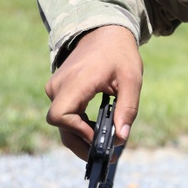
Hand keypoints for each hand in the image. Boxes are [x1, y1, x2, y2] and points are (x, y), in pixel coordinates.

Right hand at [44, 25, 142, 158]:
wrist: (104, 31)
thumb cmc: (120, 53)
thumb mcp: (131, 80)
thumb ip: (127, 109)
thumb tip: (121, 139)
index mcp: (76, 81)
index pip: (60, 116)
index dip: (78, 132)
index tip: (99, 137)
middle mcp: (59, 86)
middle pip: (60, 126)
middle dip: (81, 144)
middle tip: (106, 155)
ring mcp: (56, 88)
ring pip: (62, 123)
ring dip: (81, 137)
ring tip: (105, 144)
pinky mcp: (59, 90)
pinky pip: (64, 115)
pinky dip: (79, 127)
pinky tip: (97, 131)